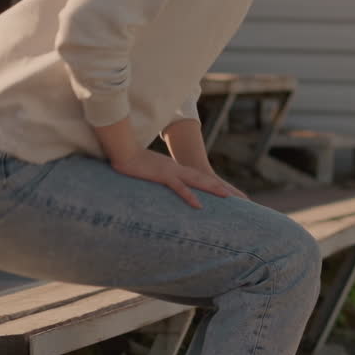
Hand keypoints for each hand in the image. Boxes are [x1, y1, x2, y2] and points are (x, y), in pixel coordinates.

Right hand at [112, 148, 248, 208]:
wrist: (122, 150)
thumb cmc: (129, 160)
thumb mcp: (144, 169)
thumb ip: (150, 174)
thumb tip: (151, 178)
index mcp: (172, 168)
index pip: (193, 177)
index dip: (207, 183)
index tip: (219, 190)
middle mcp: (175, 168)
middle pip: (200, 178)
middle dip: (217, 186)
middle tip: (233, 194)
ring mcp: (170, 171)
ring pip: (196, 181)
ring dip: (211, 188)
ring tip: (227, 196)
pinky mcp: (162, 175)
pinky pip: (179, 187)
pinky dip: (190, 196)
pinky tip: (199, 205)